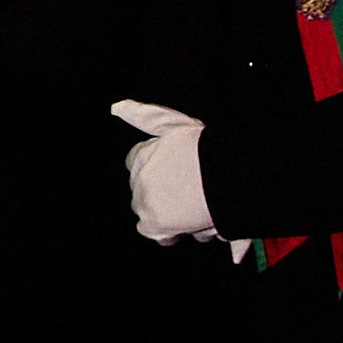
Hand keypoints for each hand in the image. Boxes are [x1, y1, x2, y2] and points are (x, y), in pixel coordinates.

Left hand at [112, 99, 216, 242]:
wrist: (225, 177)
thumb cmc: (206, 149)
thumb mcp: (175, 125)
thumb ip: (145, 117)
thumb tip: (116, 107)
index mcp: (140, 155)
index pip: (137, 164)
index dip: (159, 169)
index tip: (176, 172)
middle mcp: (137, 178)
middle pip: (143, 190)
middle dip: (162, 193)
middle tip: (190, 192)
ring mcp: (143, 202)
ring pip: (149, 211)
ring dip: (166, 213)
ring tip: (194, 207)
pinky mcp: (154, 225)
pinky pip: (157, 234)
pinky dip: (171, 233)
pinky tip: (190, 224)